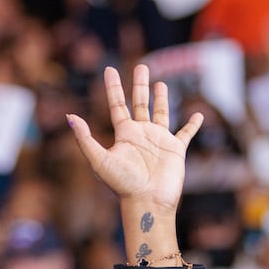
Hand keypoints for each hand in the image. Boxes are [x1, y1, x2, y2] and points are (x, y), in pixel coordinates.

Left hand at [67, 65, 201, 210]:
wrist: (147, 201)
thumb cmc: (123, 184)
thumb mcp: (99, 160)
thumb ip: (85, 138)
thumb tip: (70, 116)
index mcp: (124, 134)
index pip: (117, 105)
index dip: (113, 87)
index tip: (109, 69)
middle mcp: (141, 134)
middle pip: (139, 103)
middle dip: (140, 85)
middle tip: (141, 67)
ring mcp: (159, 141)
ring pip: (160, 113)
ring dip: (161, 99)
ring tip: (161, 83)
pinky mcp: (175, 149)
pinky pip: (185, 133)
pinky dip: (193, 125)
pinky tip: (198, 115)